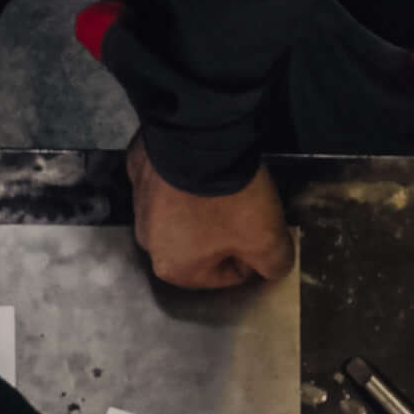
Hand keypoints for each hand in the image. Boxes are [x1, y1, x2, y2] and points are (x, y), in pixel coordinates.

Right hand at [129, 139, 293, 291]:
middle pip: (200, 246)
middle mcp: (148, 242)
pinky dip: (182, 179)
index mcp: (174, 269)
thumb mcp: (268, 241)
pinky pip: (167, 183)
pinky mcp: (138, 171)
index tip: (261, 231)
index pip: (228, 275)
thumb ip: (274, 265)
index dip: (252, 255)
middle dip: (224, 231)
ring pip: (181, 214)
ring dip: (201, 205)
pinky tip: (202, 168)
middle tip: (245, 207)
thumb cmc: (229, 200)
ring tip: (225, 186)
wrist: (199, 138)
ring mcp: (139, 204)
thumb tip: (272, 268)